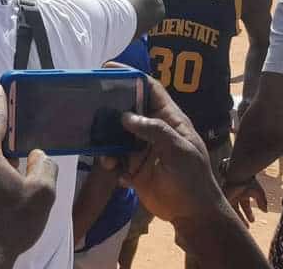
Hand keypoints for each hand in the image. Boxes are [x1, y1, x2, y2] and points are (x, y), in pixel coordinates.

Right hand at [112, 76, 228, 224]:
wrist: (192, 214)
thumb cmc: (193, 178)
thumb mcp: (179, 150)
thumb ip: (155, 130)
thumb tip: (125, 116)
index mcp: (169, 119)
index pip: (150, 89)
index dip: (131, 76)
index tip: (107, 69)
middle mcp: (152, 129)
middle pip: (127, 109)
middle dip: (109, 107)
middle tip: (89, 105)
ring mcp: (141, 147)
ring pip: (115, 134)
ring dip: (106, 141)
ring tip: (106, 155)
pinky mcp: (132, 165)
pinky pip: (113, 156)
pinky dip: (110, 161)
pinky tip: (115, 171)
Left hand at [224, 178, 267, 224]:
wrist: (238, 174)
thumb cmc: (249, 181)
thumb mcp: (259, 193)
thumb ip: (262, 202)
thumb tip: (265, 211)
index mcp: (243, 193)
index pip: (245, 206)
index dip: (248, 214)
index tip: (252, 221)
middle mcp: (234, 195)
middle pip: (236, 209)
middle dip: (241, 218)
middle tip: (246, 227)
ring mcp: (228, 195)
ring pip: (230, 209)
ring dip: (235, 218)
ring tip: (240, 227)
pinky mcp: (222, 196)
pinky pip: (223, 207)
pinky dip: (227, 214)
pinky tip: (231, 221)